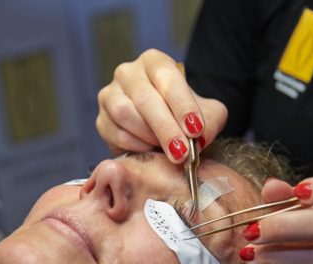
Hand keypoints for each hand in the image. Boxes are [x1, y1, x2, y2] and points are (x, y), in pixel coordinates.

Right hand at [96, 49, 227, 162]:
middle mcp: (128, 73)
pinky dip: (135, 146)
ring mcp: (110, 95)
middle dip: (166, 128)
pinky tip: (151, 151)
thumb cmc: (184, 116)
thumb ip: (211, 121)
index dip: (182, 105)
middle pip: (144, 98)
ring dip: (150, 137)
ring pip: (125, 114)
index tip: (195, 130)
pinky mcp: (101, 120)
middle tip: (182, 152)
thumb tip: (200, 138)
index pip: (167, 78)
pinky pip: (115, 133)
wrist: (164, 130)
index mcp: (154, 62)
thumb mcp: (207, 114)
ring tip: (169, 152)